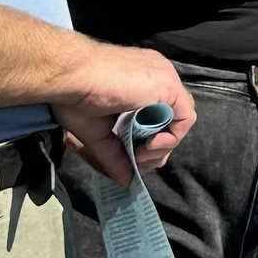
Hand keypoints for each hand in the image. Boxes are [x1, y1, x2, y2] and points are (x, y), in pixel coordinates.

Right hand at [51, 41, 193, 184]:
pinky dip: (172, 138)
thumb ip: (115, 155)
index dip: (149, 141)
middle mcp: (158, 77)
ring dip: (161, 147)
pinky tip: (150, 145)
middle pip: (171, 119)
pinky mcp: (169, 86)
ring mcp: (166, 79)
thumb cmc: (75, 96)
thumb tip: (126, 181)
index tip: (133, 158)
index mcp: (141, 83)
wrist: (71, 77)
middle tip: (137, 161)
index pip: (159, 115)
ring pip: (180, 121)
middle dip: (157, 148)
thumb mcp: (96, 132)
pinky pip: (185, 118)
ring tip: (139, 155)